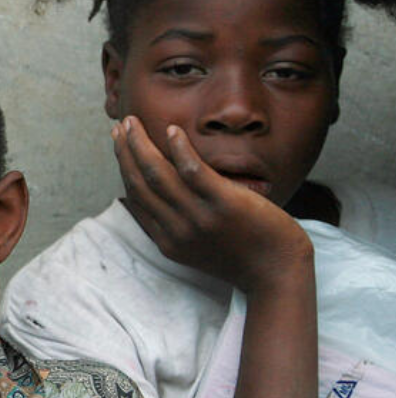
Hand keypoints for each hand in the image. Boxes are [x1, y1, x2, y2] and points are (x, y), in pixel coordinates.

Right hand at [112, 116, 312, 293]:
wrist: (278, 274)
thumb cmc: (246, 259)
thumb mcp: (200, 250)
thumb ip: (180, 228)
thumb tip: (165, 203)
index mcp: (168, 240)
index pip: (137, 198)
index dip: (125, 168)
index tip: (121, 146)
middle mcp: (176, 229)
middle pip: (140, 183)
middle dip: (125, 152)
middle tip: (120, 127)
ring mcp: (198, 217)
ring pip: (158, 174)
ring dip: (141, 145)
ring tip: (134, 123)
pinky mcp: (223, 204)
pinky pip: (193, 171)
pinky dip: (179, 149)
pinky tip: (173, 130)